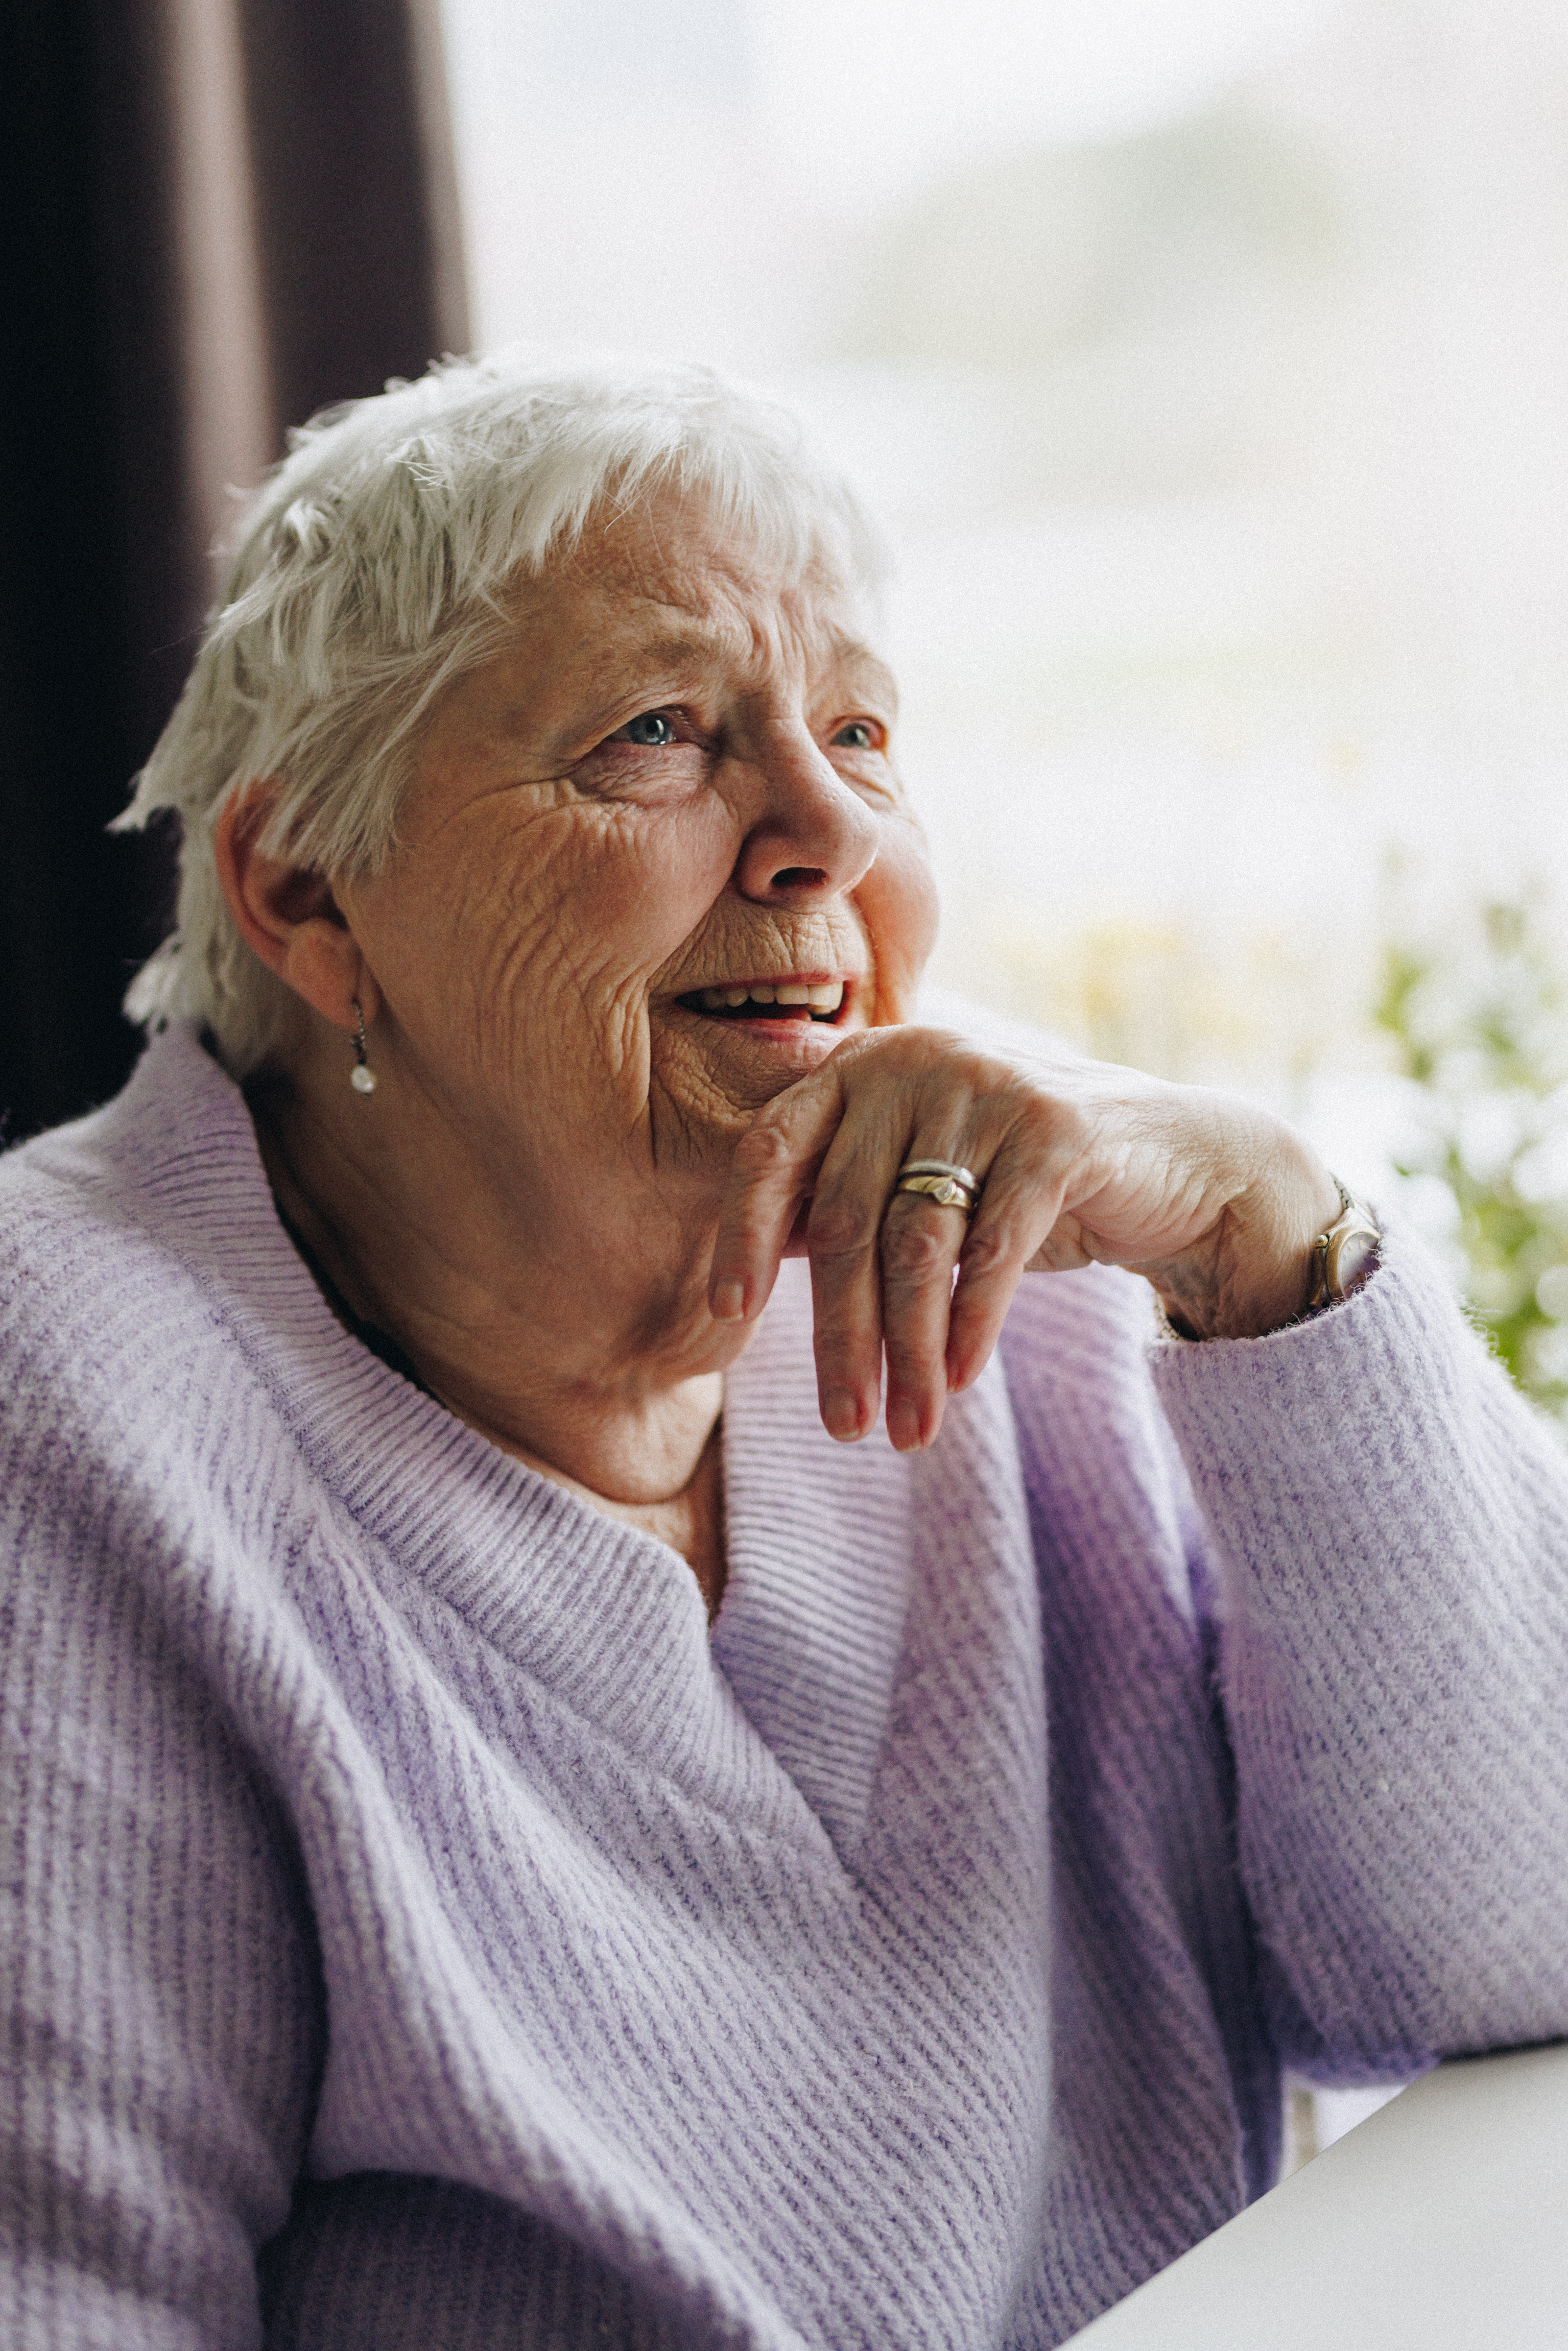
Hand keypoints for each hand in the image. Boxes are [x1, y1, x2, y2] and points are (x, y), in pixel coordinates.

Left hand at [708, 1027, 1341, 1450]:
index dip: (741, 1233)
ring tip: (905, 1430)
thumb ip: (839, 1204)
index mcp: (859, 1066)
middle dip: (842, 1336)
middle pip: (846, 1218)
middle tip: (843, 1424)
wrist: (1169, 1160)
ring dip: (908, 1352)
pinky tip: (961, 1381)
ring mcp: (986, 1085)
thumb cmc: (1017, 1182)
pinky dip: (972, 1323)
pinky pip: (994, 1247)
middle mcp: (913, 1060)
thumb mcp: (918, 1182)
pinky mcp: (1056, 1128)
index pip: (770, 1148)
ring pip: (918, 1246)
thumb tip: (739, 1276)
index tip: (726, 1315)